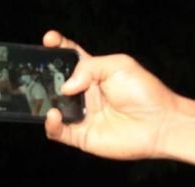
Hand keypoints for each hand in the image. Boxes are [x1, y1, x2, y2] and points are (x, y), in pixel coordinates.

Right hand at [42, 30, 181, 160]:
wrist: (158, 124)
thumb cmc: (144, 93)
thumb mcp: (119, 66)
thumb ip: (89, 68)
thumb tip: (65, 85)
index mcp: (94, 74)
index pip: (71, 58)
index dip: (59, 48)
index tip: (49, 40)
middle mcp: (84, 94)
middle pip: (56, 83)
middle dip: (44, 77)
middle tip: (38, 73)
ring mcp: (81, 114)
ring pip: (52, 107)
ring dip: (45, 102)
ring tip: (48, 96)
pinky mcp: (79, 135)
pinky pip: (57, 132)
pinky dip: (51, 124)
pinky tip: (53, 114)